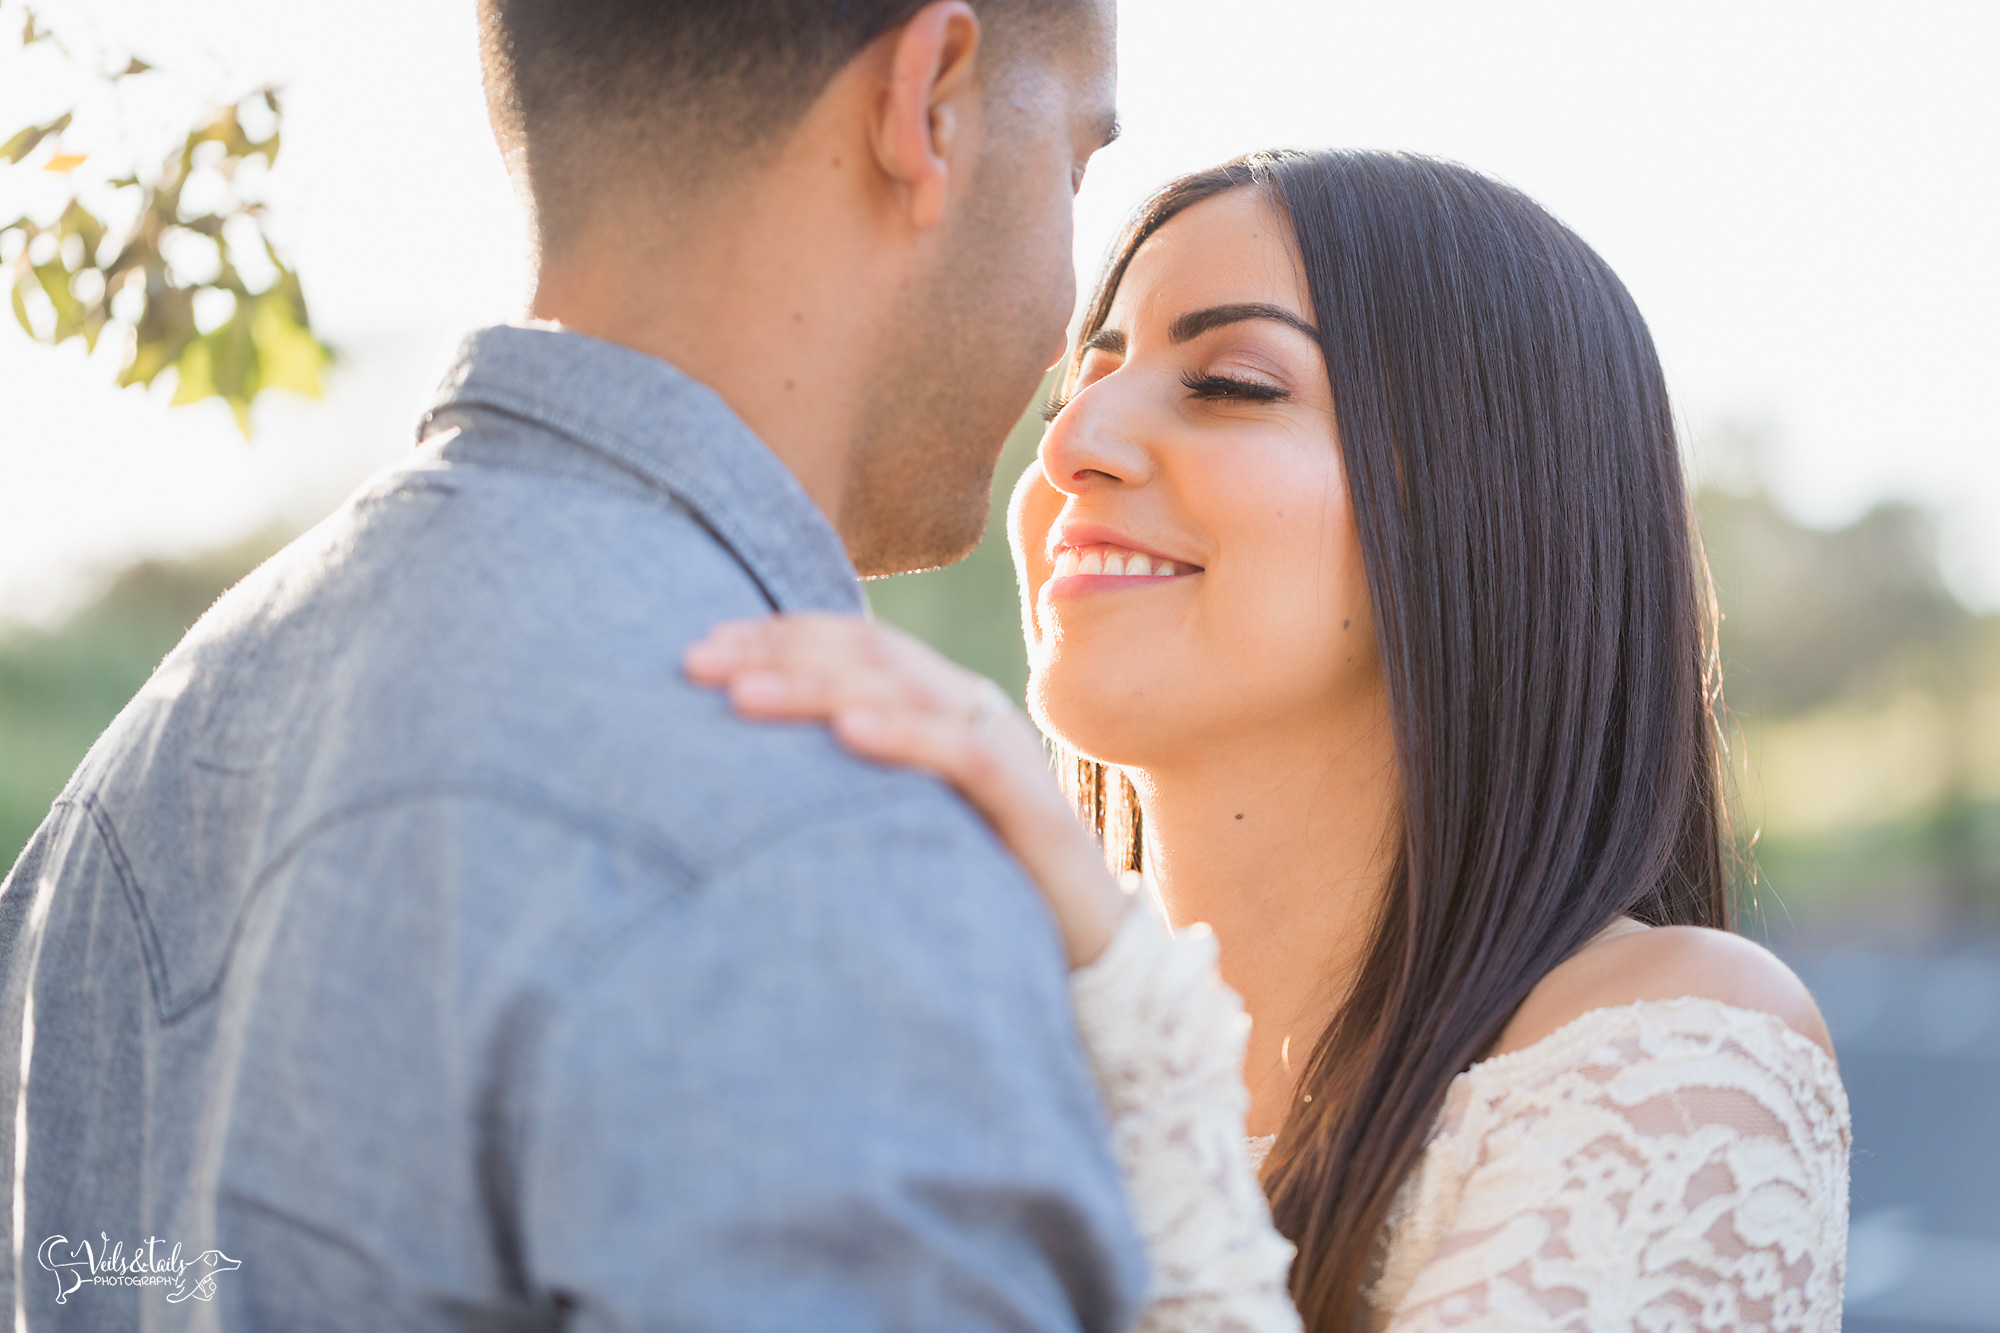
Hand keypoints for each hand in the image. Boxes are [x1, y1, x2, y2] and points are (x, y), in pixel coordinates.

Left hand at [683, 614, 1131, 967]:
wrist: (1090, 955)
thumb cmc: (979, 885)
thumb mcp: (900, 818)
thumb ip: (849, 781)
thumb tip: (743, 768)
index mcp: (940, 704)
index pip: (853, 643)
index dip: (776, 635)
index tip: (700, 648)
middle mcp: (972, 711)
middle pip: (868, 653)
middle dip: (776, 651)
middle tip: (696, 662)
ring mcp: (1005, 751)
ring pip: (905, 692)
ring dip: (816, 688)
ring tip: (744, 696)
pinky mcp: (1032, 805)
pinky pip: (962, 755)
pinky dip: (903, 735)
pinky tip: (847, 732)